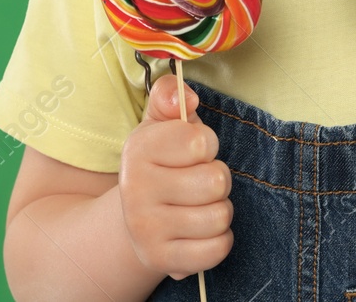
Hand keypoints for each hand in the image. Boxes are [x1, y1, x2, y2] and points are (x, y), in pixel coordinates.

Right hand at [118, 72, 233, 279]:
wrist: (136, 219)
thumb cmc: (162, 163)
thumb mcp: (161, 124)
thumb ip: (170, 96)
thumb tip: (184, 97)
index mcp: (138, 149)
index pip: (201, 141)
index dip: (206, 145)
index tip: (192, 152)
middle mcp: (135, 190)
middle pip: (216, 180)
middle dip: (217, 179)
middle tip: (198, 182)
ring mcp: (146, 228)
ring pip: (220, 216)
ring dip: (219, 210)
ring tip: (198, 206)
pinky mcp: (160, 260)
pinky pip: (217, 249)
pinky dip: (219, 241)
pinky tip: (200, 232)